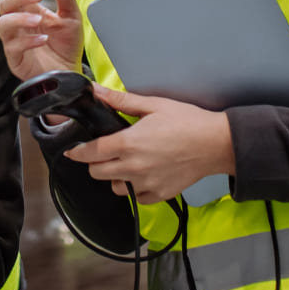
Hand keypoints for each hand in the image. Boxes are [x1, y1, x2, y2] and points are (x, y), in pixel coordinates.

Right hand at [0, 0, 83, 82]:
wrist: (71, 74)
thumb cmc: (67, 45)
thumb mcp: (71, 14)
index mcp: (27, 9)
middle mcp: (17, 23)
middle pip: (3, 3)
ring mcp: (14, 41)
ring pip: (2, 24)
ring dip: (19, 18)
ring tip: (39, 20)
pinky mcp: (15, 60)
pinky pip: (12, 47)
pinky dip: (27, 41)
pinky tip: (43, 39)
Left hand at [65, 85, 235, 205]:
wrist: (215, 144)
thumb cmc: (187, 121)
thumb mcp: (153, 105)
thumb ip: (121, 100)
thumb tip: (95, 91)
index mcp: (128, 143)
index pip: (90, 153)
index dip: (77, 153)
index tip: (73, 151)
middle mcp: (133, 167)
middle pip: (97, 173)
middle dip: (95, 162)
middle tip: (104, 152)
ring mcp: (145, 184)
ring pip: (115, 187)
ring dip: (114, 176)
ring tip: (126, 163)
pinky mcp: (159, 195)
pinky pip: (136, 198)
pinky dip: (135, 188)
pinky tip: (143, 174)